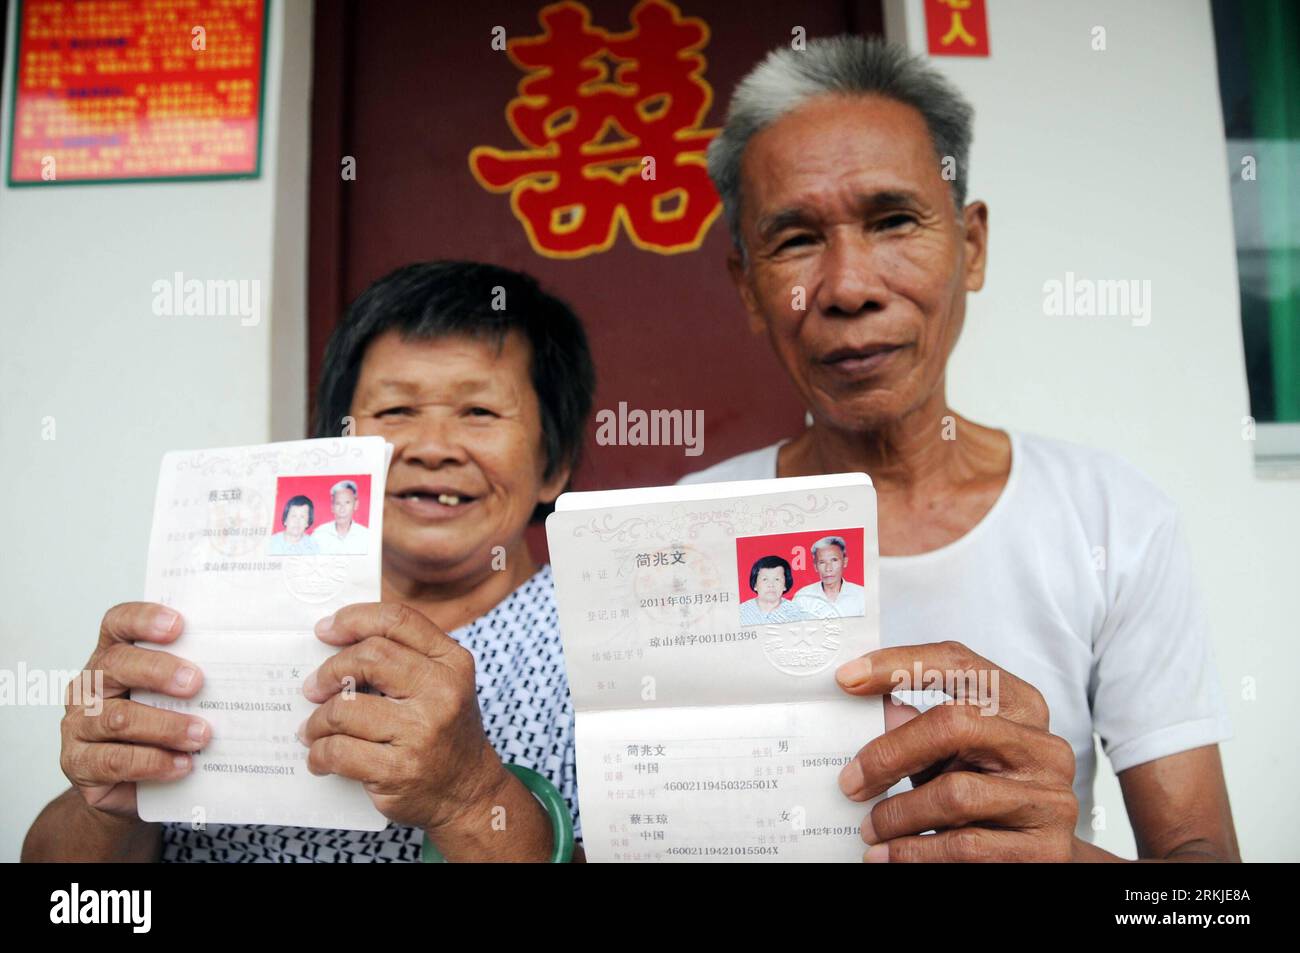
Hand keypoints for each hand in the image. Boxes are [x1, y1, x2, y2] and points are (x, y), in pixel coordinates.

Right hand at [60, 603, 209, 817]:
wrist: (134, 785)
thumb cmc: (158, 728)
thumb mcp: (173, 697)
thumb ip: (190, 678)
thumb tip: (241, 669)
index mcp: (113, 657)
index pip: (118, 624)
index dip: (144, 620)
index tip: (178, 625)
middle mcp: (91, 686)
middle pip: (117, 664)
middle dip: (159, 670)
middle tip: (196, 683)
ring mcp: (79, 725)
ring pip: (118, 717)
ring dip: (165, 726)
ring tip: (201, 735)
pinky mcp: (80, 763)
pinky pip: (115, 761)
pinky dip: (153, 762)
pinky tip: (182, 764)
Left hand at [298, 602, 505, 833]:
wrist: (469, 793)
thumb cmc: (444, 733)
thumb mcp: (442, 684)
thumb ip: (404, 658)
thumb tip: (338, 642)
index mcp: (452, 662)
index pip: (397, 621)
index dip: (353, 619)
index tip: (325, 629)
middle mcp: (442, 691)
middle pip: (369, 657)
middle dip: (329, 671)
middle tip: (313, 688)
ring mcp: (421, 731)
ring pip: (344, 708)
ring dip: (317, 720)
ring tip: (314, 730)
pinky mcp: (399, 769)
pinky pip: (338, 751)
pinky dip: (319, 754)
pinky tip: (321, 757)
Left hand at [834, 641, 1078, 861]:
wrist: (1037, 856)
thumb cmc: (988, 796)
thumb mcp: (955, 756)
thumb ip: (922, 731)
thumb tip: (876, 713)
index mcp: (1021, 706)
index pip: (959, 663)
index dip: (899, 665)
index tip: (847, 678)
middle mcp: (1043, 745)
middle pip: (954, 724)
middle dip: (889, 754)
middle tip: (851, 782)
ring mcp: (1050, 797)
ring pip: (955, 793)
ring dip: (897, 814)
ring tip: (871, 828)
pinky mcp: (1046, 848)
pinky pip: (965, 846)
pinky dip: (915, 851)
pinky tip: (890, 854)